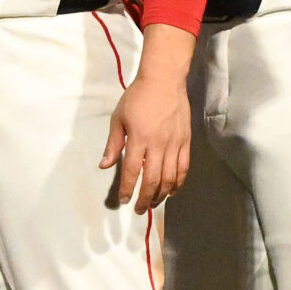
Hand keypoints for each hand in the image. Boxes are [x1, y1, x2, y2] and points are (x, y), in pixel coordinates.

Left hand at [100, 56, 191, 212]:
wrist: (164, 80)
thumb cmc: (137, 97)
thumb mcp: (118, 118)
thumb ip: (113, 144)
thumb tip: (104, 166)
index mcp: (138, 138)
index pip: (131, 171)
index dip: (127, 189)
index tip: (123, 200)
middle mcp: (158, 144)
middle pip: (152, 180)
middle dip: (145, 198)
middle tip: (139, 209)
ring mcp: (174, 144)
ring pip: (170, 177)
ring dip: (161, 194)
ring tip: (154, 203)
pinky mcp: (186, 142)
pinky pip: (184, 167)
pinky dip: (178, 182)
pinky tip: (172, 191)